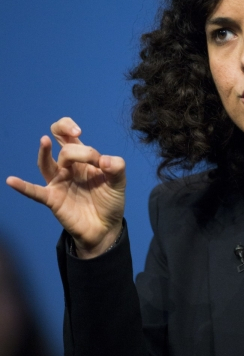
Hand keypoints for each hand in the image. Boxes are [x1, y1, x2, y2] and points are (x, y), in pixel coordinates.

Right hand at [6, 117, 125, 257]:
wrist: (106, 228)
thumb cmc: (110, 201)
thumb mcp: (119, 182)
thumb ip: (117, 167)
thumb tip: (103, 161)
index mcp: (82, 159)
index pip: (67, 136)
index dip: (68, 128)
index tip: (78, 132)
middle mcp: (68, 168)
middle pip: (63, 149)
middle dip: (76, 150)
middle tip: (90, 156)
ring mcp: (59, 183)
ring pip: (46, 164)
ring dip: (44, 153)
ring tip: (45, 141)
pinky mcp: (53, 199)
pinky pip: (35, 192)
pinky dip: (23, 186)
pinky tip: (11, 181)